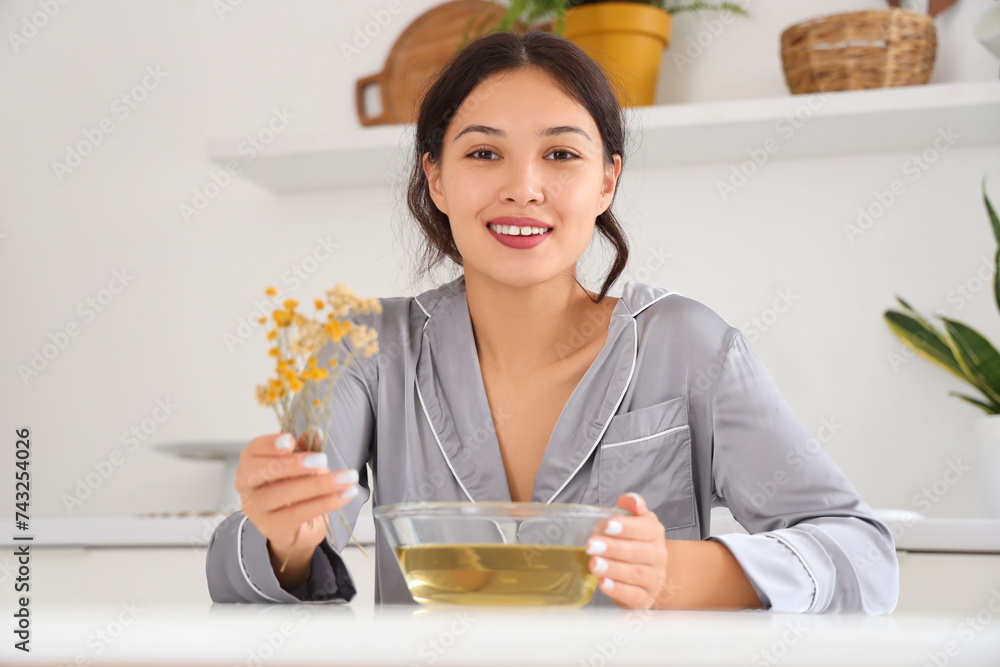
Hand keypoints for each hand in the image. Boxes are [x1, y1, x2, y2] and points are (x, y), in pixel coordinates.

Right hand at [234, 431, 359, 562]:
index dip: (270, 444)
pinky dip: (324, 503)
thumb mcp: (302, 464)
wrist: (296, 525)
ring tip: (345, 479)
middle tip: (322, 460)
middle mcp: (247, 485)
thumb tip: (317, 434)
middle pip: (259, 471)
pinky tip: (344, 495)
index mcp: (252, 461)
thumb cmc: (295, 486)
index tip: (291, 440)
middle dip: (292, 464)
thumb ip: (307, 448)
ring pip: (282, 494)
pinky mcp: (270, 526)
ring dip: (319, 485)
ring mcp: (256, 508)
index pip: (253, 449)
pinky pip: (297, 514)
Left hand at [586, 492, 667, 608]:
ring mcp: (654, 578)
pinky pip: (633, 595)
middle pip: (638, 552)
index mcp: (654, 532)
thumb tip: (632, 500)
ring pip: (635, 574)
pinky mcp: (644, 598)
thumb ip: (629, 506)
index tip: (607, 525)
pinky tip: (603, 584)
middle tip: (590, 545)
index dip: (627, 527)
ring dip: (613, 569)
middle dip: (613, 548)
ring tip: (593, 564)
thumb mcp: (631, 520)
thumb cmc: (632, 540)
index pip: (645, 529)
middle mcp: (658, 555)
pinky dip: (618, 590)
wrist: (646, 570)